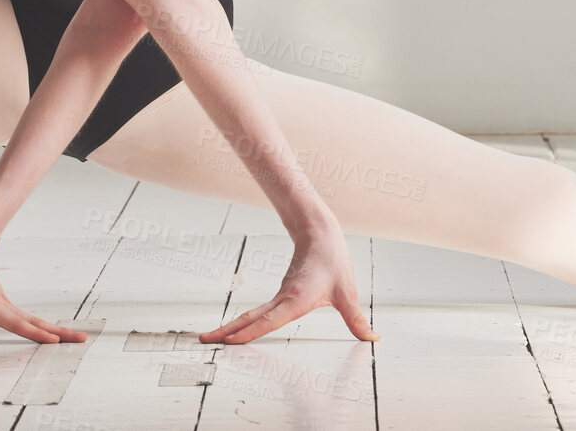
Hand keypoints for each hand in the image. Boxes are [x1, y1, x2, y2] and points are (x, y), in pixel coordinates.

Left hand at [0, 228, 90, 346]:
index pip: (14, 321)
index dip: (32, 332)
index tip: (52, 340)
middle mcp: (2, 303)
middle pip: (35, 321)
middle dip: (59, 333)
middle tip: (81, 340)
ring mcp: (6, 303)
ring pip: (35, 320)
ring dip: (57, 330)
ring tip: (77, 339)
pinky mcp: (5, 304)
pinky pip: (28, 318)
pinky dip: (43, 327)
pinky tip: (53, 335)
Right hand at [200, 214, 377, 344]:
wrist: (320, 233)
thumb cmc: (332, 259)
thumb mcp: (348, 292)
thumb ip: (356, 319)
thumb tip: (371, 338)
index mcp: (297, 299)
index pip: (270, 320)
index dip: (251, 333)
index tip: (231, 342)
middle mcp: (283, 299)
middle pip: (250, 319)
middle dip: (227, 332)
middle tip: (204, 341)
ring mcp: (279, 297)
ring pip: (250, 315)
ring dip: (230, 327)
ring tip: (211, 338)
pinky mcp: (280, 295)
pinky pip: (257, 312)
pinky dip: (243, 323)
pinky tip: (236, 330)